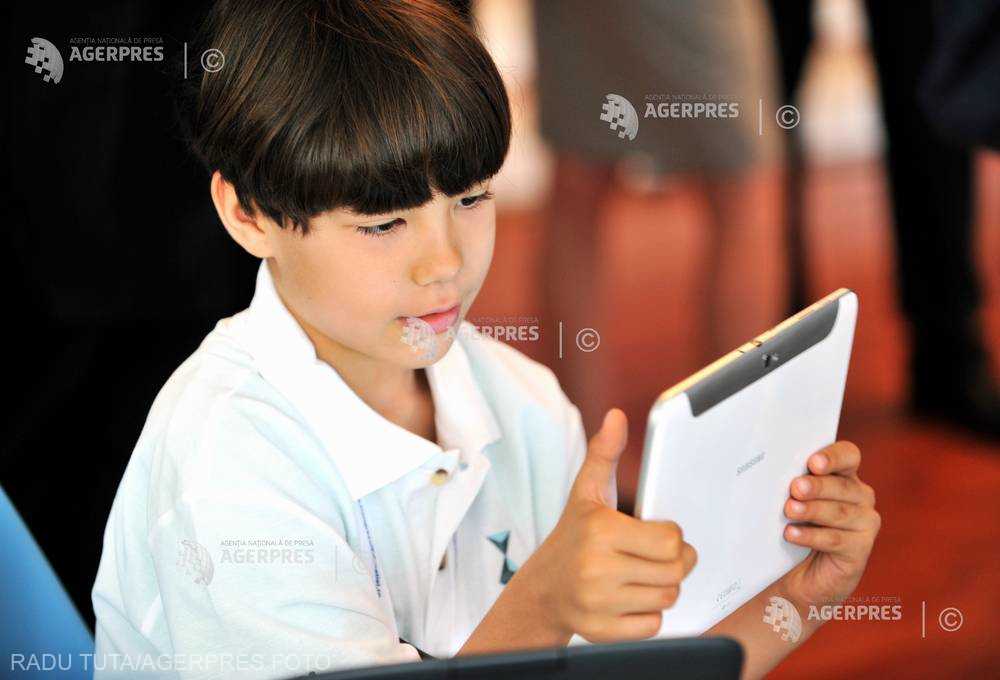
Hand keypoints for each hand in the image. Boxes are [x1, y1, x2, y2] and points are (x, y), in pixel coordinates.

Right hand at [512, 408, 697, 642]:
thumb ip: (604, 453)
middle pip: (676, 571)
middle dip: (674, 563)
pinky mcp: (603, 632)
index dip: (671, 537)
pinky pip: (654, 626)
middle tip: (656, 556)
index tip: (655, 533)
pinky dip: (648, 615)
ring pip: (668, 598)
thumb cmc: (573, 536)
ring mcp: (599, 603)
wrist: (541, 590)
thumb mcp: (585, 493)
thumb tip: (616, 416)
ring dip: (661, 587)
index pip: (672, 540)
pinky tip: (629, 599)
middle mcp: (597, 569)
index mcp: (600, 531)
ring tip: (640, 575)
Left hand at [779, 441, 880, 609]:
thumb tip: (769, 473)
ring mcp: (865, 523)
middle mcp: (860, 496)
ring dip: (812, 510)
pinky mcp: (860, 550)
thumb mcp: (794, 500)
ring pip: (839, 512)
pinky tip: (792, 534)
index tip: (813, 463)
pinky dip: (812, 536)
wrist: (803, 572)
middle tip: (795, 488)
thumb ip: (792, 485)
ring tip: (789, 510)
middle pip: (842, 485)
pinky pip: (836, 540)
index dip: (833, 457)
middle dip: (817, 486)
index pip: (848, 455)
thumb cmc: (797, 526)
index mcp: (844, 475)